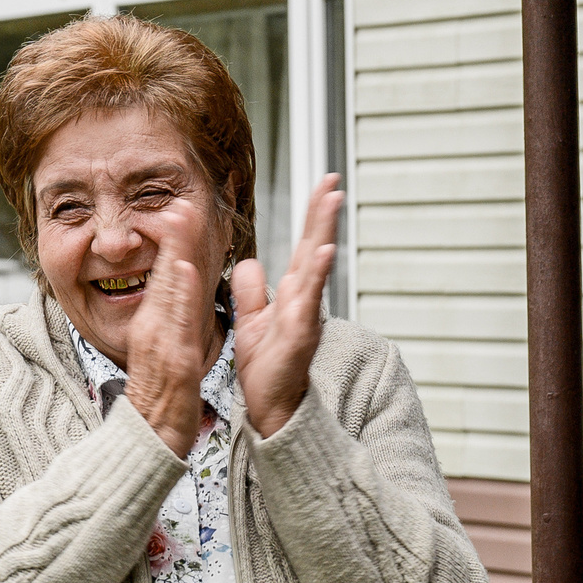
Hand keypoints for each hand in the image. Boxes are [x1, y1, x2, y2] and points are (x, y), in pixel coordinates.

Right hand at [122, 222, 214, 457]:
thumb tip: (174, 299)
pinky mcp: (175, 361)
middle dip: (171, 240)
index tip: (175, 212)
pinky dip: (176, 294)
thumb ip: (167, 324)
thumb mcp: (161, 353)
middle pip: (162, 277)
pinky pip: (175, 321)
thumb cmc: (160, 397)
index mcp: (152, 326)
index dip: (170, 245)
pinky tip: (180, 270)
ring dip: (174, 254)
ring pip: (168, 291)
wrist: (151, 436)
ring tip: (179, 221)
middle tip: (178, 203)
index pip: (162, 279)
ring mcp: (161, 343)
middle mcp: (152, 328)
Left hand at [230, 175, 342, 438]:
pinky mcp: (300, 333)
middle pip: (315, 245)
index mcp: (292, 291)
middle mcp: (303, 297)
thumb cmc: (267, 366)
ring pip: (316, 265)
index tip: (323, 184)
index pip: (304, 244)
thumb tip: (250, 262)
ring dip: (325, 231)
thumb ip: (252, 291)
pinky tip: (324, 253)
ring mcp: (305, 313)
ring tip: (332, 201)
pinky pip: (309, 300)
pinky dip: (318, 276)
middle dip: (323, 212)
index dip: (313, 214)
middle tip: (332, 178)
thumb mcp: (253, 320)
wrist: (270, 404)